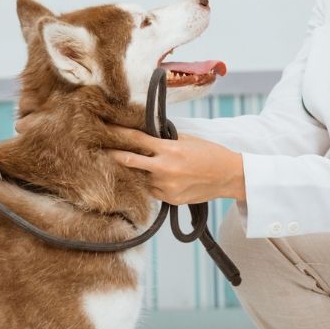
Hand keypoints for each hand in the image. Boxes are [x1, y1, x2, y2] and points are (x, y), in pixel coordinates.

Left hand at [105, 125, 245, 204]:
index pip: (136, 139)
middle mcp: (164, 169)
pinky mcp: (170, 200)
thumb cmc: (209, 154)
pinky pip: (152, 191)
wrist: (228, 176)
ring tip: (126, 166)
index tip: (105, 128)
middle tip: (101, 151)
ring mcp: (166, 187)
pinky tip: (150, 179)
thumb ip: (164, 140)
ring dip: (133, 173)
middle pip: (129, 162)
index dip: (118, 133)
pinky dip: (149, 184)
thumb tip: (145, 135)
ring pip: (140, 179)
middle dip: (114, 156)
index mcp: (168, 149)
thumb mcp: (186, 140)